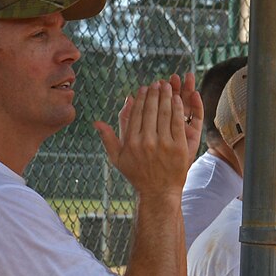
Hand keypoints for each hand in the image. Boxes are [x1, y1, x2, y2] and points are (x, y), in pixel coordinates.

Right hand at [94, 76, 202, 196]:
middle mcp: (146, 142)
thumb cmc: (137, 175)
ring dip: (166, 97)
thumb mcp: (118, 159)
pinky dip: (177, 109)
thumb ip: (108, 139)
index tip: (143, 88)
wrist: (159, 193)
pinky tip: (177, 99)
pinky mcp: (178, 148)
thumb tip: (96, 122)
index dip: (140, 99)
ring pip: (164, 113)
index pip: (136, 114)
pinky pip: (177, 123)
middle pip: (150, 110)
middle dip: (154, 93)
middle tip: (157, 83)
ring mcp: (163, 144)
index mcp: (131, 142)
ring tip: (167, 86)